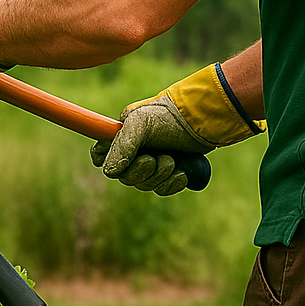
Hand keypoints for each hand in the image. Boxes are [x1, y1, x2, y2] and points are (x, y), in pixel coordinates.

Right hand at [91, 63, 264, 194]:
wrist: (204, 120)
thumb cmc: (169, 116)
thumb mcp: (141, 124)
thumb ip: (122, 146)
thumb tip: (109, 172)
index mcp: (120, 135)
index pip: (100, 154)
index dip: (105, 161)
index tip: (118, 162)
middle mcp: (133, 150)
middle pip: (124, 176)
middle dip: (142, 171)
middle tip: (156, 158)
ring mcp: (151, 162)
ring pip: (144, 184)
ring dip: (159, 176)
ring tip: (172, 160)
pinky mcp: (169, 172)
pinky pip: (162, 189)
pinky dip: (171, 184)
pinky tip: (181, 173)